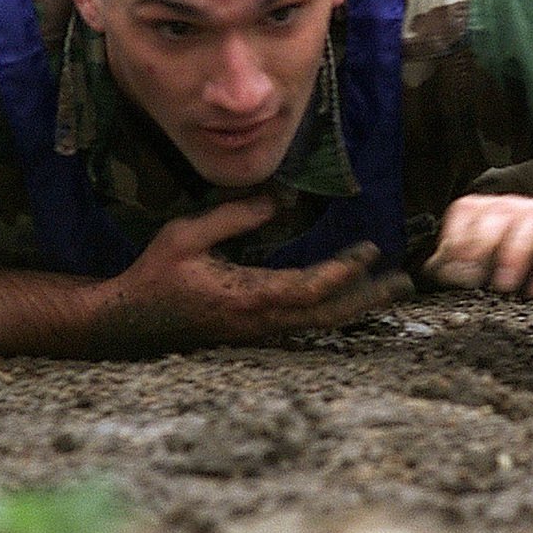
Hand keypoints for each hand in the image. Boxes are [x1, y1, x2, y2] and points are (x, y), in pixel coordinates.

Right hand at [96, 196, 413, 351]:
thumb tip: (280, 198)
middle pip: (327, 315)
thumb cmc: (156, 274)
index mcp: (246, 297)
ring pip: (320, 324)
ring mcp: (259, 333)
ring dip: (357, 306)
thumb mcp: (187, 235)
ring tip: (389, 290)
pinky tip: (351, 302)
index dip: (343, 272)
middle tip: (403, 281)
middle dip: (367, 297)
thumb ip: (234, 215)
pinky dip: (335, 312)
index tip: (370, 251)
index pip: (308, 290)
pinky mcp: (255, 334)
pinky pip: (306, 326)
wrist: (129, 321)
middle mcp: (260, 321)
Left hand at [422, 193, 532, 305]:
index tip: (445, 274)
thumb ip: (471, 267)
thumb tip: (429, 273)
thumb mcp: (505, 270)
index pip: (467, 209)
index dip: (453, 238)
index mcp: (501, 213)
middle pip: (496, 212)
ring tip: (505, 288)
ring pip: (532, 221)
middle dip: (479, 246)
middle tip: (471, 282)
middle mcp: (526, 208)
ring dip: (514, 253)